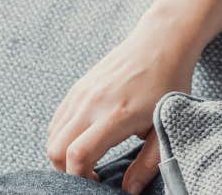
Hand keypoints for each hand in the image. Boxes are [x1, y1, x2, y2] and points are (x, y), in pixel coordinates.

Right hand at [45, 23, 197, 193]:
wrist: (162, 41)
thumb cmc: (169, 83)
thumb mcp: (166, 125)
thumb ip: (149, 162)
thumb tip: (129, 190)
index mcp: (115, 115)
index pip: (78, 155)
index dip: (81, 177)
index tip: (98, 183)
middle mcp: (92, 104)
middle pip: (56, 149)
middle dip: (66, 170)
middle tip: (90, 174)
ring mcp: (81, 93)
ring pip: (52, 135)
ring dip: (62, 153)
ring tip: (88, 158)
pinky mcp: (78, 87)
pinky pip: (57, 119)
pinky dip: (62, 135)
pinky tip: (84, 138)